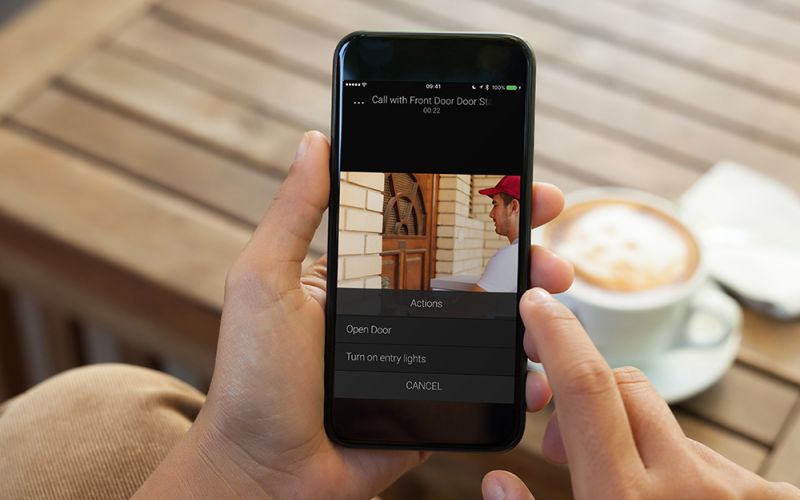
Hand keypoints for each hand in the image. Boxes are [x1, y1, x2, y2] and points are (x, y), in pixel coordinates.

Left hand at [135, 130, 572, 498]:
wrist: (267, 473)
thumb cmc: (254, 379)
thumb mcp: (265, 281)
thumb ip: (294, 212)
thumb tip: (315, 140)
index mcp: (366, 275)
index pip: (432, 227)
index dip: (479, 204)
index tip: (522, 187)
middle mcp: (400, 309)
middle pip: (476, 270)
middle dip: (523, 253)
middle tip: (551, 248)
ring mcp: (424, 357)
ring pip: (494, 323)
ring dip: (535, 310)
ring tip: (555, 303)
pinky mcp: (438, 403)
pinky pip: (490, 384)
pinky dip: (523, 377)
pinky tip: (536, 371)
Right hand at [482, 289, 799, 499]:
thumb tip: (497, 483)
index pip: (584, 385)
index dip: (556, 333)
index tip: (537, 304)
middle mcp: (686, 483)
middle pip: (623, 386)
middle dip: (587, 394)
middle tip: (564, 442)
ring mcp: (736, 488)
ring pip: (668, 426)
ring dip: (639, 442)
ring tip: (632, 495)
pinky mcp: (772, 498)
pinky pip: (711, 457)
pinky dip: (684, 470)